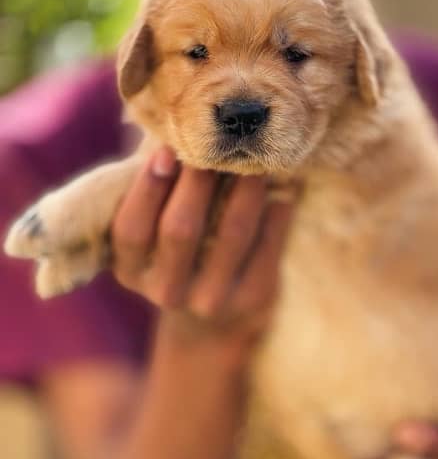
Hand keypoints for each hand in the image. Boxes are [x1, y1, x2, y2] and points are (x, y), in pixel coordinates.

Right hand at [111, 147, 295, 346]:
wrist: (212, 327)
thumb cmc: (178, 259)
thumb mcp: (154, 240)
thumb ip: (157, 197)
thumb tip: (175, 130)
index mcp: (131, 271)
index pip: (131, 229)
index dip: (148, 188)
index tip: (166, 150)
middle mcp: (166, 291)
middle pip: (181, 230)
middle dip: (198, 179)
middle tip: (216, 141)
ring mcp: (210, 300)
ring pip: (231, 234)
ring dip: (245, 189)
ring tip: (257, 157)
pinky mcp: (252, 300)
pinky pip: (267, 247)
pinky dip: (277, 213)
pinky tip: (286, 188)